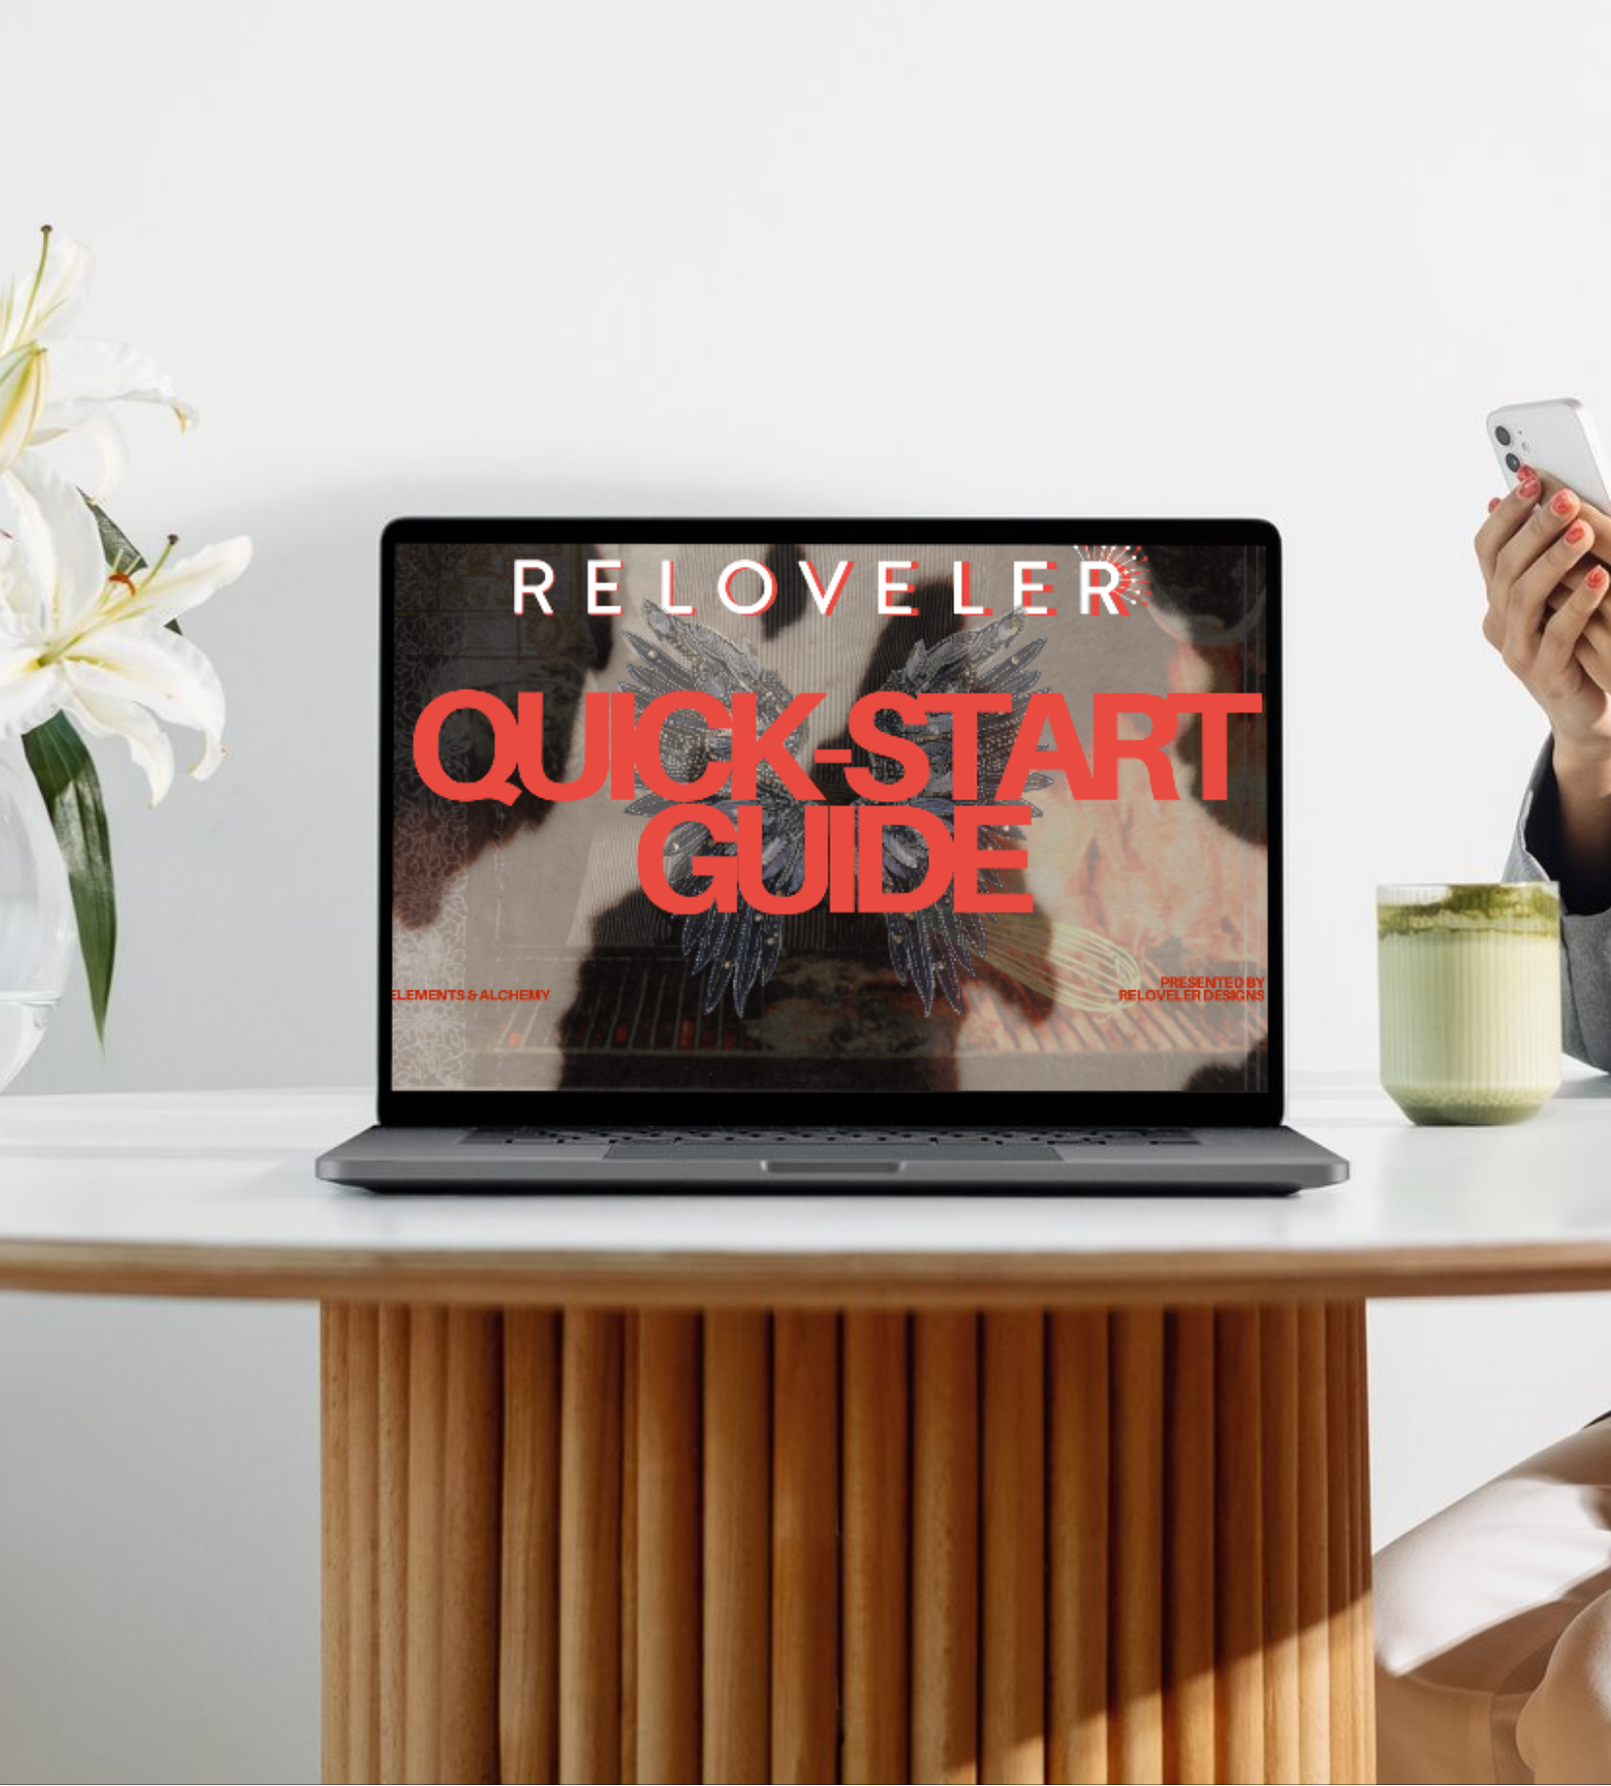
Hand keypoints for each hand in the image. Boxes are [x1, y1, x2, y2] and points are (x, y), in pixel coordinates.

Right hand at [1477, 466, 1610, 760]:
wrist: (1589, 707)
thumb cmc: (1582, 640)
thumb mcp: (1561, 592)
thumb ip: (1545, 554)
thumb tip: (1533, 495)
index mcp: (1497, 596)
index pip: (1486, 547)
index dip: (1505, 513)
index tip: (1531, 477)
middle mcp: (1499, 621)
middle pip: (1505, 567)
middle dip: (1534, 529)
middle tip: (1565, 499)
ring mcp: (1517, 649)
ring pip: (1525, 597)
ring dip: (1555, 561)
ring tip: (1584, 532)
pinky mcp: (1544, 673)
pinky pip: (1558, 633)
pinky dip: (1579, 603)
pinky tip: (1603, 578)